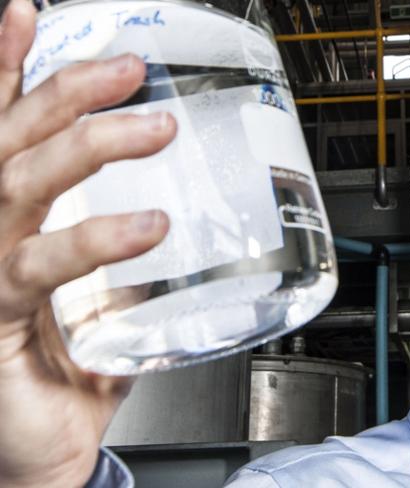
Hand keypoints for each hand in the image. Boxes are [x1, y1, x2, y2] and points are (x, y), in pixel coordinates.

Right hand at [0, 0, 176, 485]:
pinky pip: (37, 264)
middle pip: (8, 142)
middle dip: (65, 93)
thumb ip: (117, 259)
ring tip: (153, 125)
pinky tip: (148, 225)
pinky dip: (93, 239)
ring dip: (85, 145)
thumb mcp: (94, 302)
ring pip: (17, 185)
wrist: (36, 453)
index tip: (27, 14)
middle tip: (129, 67)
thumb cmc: (63, 376)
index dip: (4, 70)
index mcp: (1, 223)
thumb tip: (167, 216)